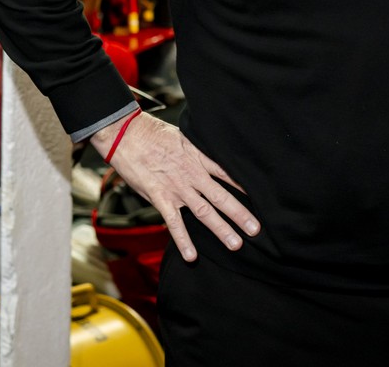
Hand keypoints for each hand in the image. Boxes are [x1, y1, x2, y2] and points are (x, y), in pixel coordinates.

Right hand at [92, 110, 259, 261]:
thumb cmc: (153, 133)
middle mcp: (192, 175)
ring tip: (236, 244)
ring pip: (204, 212)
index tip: (262, 198)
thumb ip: (197, 150)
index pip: (228, 174)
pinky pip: (174, 223)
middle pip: (222, 197)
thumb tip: (210, 155)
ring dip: (220, 229)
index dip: (245, 187)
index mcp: (199, 157)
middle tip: (256, 230)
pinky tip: (192, 256)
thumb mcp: (183, 136)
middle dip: (240, 214)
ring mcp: (177, 188)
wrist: (125, 134)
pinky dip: (183, 240)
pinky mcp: (160, 197)